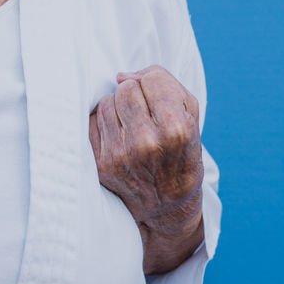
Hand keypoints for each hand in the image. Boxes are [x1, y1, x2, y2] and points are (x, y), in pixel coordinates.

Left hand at [88, 65, 204, 273]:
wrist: (166, 206)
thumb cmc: (180, 154)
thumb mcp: (190, 118)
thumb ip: (165, 84)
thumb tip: (122, 76)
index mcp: (175, 130)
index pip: (151, 80)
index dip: (155, 86)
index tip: (159, 101)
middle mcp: (146, 143)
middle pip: (126, 89)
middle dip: (134, 96)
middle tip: (144, 114)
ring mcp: (121, 156)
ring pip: (106, 102)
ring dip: (117, 109)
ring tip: (132, 128)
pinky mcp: (101, 164)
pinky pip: (92, 121)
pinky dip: (104, 125)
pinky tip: (118, 138)